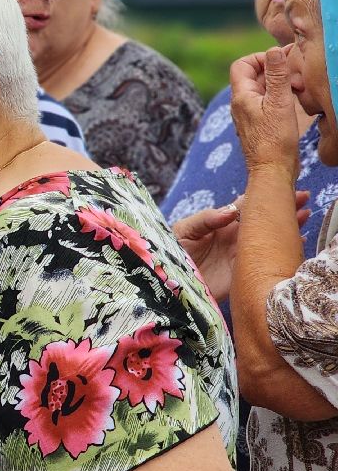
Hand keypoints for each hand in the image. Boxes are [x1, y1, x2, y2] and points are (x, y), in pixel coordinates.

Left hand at [174, 191, 309, 302]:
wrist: (166, 282)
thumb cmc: (169, 252)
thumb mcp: (183, 230)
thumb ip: (205, 219)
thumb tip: (231, 211)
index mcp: (219, 224)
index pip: (245, 207)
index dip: (261, 198)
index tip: (277, 188)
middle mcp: (233, 238)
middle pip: (262, 221)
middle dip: (281, 209)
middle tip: (302, 196)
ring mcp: (240, 255)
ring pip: (268, 238)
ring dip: (286, 227)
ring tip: (304, 214)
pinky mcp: (242, 274)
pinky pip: (264, 261)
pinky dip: (281, 251)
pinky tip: (295, 242)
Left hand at [231, 48, 301, 176]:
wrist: (272, 170)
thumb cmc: (275, 139)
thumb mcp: (279, 102)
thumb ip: (277, 75)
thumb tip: (273, 51)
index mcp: (241, 96)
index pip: (241, 65)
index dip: (260, 58)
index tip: (281, 61)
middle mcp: (241, 104)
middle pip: (254, 76)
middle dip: (275, 70)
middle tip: (296, 77)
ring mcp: (249, 114)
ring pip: (263, 89)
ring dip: (280, 84)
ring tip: (299, 89)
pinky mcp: (259, 123)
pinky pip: (267, 102)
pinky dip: (280, 97)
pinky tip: (295, 101)